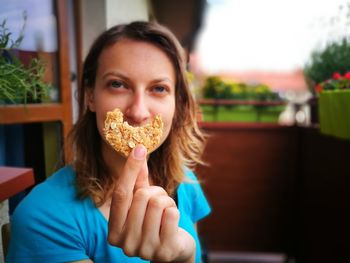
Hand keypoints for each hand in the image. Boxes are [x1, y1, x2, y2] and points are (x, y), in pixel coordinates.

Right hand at [108, 145, 194, 261]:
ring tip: (166, 212)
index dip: (130, 170)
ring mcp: (144, 249)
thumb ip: (138, 182)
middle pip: (141, 196)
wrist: (173, 249)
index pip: (120, 194)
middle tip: (160, 200)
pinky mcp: (164, 251)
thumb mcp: (143, 203)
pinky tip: (172, 223)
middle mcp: (125, 243)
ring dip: (167, 202)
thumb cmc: (155, 222)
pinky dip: (175, 211)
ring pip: (158, 203)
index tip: (139, 148)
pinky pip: (172, 214)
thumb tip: (138, 152)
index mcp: (114, 231)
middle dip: (156, 191)